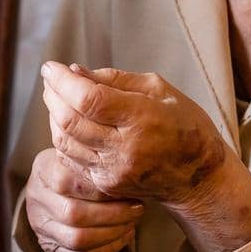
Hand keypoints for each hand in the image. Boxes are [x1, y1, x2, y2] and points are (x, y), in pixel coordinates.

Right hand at [24, 147, 142, 251]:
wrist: (52, 188)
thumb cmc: (74, 168)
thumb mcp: (79, 157)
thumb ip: (94, 164)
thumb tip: (127, 172)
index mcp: (43, 169)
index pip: (67, 182)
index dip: (100, 189)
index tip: (127, 189)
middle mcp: (36, 198)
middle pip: (73, 214)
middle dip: (113, 214)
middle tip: (137, 208)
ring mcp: (40, 225)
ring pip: (77, 239)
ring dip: (111, 234)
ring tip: (132, 223)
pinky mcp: (50, 245)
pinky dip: (107, 249)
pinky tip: (123, 236)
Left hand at [41, 62, 228, 205]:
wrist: (200, 177)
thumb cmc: (185, 125)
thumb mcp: (160, 89)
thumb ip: (115, 79)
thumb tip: (74, 71)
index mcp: (143, 119)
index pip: (89, 99)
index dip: (62, 81)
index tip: (50, 67)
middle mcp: (126, 149)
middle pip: (70, 120)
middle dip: (53, 95)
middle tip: (51, 79)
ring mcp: (114, 171)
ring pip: (64, 141)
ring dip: (53, 116)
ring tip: (56, 96)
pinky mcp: (107, 184)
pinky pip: (71, 158)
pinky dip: (63, 137)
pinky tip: (67, 121)